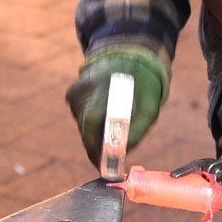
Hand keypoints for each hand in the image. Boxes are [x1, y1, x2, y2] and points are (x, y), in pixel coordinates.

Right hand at [66, 45, 168, 168]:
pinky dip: (92, 119)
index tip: (104, 168)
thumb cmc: (143, 83)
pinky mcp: (72, 92)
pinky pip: (80, 115)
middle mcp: (83, 95)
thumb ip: (136, 132)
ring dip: (96, 132)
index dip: (97, 156)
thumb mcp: (149, 109)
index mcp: (101, 99)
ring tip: (113, 126)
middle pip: (86, 133)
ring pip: (83, 125)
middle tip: (109, 159)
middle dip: (98, 148)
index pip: (92, 136)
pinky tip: (105, 111)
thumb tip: (122, 154)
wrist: (129, 53)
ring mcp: (75, 93)